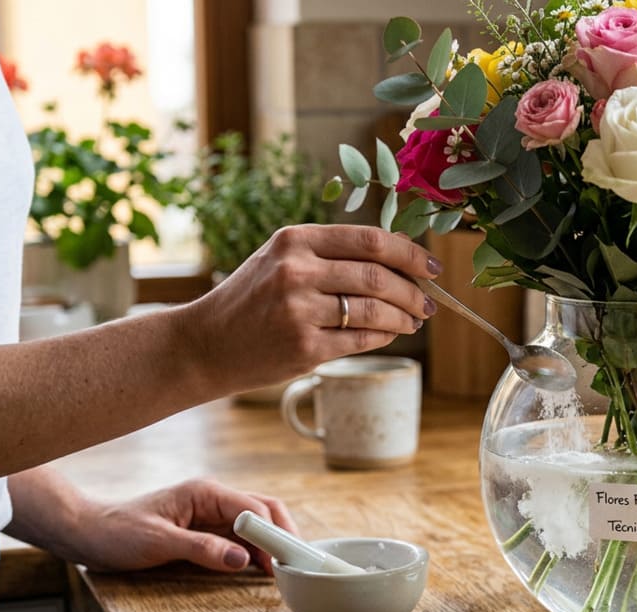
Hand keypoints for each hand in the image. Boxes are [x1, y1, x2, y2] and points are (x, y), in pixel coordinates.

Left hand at [75, 479, 297, 573]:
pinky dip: (255, 552)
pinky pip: (240, 537)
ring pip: (256, 525)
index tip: (289, 556)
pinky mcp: (205, 529)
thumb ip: (202, 549)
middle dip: (283, 535)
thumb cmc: (116, 532)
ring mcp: (210, 513)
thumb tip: (242, 560)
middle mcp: (213, 498)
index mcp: (205, 492)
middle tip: (297, 563)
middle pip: (264, 510)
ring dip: (271, 545)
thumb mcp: (158, 542)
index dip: (276, 532)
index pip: (256, 508)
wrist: (87, 533)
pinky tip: (260, 569)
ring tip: (284, 570)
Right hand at [180, 224, 442, 393]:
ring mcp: (300, 311)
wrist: (205, 344)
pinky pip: (362, 340)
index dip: (410, 254)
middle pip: (379, 277)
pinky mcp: (305, 347)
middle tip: (430, 303)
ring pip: (375, 311)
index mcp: (295, 240)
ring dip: (404, 317)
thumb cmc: (251, 299)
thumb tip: (401, 256)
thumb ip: (332, 252)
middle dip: (414, 291)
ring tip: (414, 321)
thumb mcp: (281, 259)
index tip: (431, 267)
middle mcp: (297, 271)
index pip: (370, 240)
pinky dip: (384, 336)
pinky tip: (389, 334)